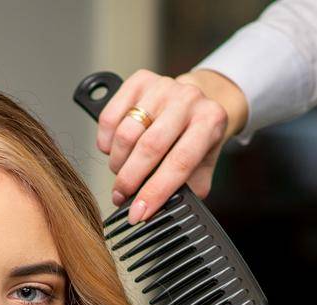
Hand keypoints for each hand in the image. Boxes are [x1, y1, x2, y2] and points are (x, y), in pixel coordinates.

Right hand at [95, 69, 248, 222]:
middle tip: (121, 197)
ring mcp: (163, 86)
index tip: (138, 213)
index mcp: (210, 121)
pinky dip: (106, 139)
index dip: (156, 191)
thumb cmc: (197, 139)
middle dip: (130, 180)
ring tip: (122, 171)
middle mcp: (188, 99)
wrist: (195, 104)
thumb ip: (188, 187)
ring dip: (118, 161)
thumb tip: (161, 210)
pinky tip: (112, 149)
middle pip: (150, 146)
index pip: (180, 162)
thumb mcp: (203, 165)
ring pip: (127, 132)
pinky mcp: (140, 79)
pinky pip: (111, 115)